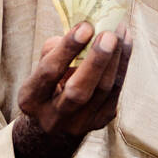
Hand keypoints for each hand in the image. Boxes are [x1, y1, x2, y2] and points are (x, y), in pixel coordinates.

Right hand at [17, 22, 132, 142]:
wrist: (51, 130)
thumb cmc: (45, 88)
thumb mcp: (37, 71)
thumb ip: (53, 51)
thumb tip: (82, 32)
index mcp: (31, 99)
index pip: (49, 72)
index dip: (67, 49)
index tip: (85, 26)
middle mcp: (54, 117)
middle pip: (79, 91)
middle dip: (97, 60)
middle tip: (109, 34)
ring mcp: (80, 123)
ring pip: (103, 91)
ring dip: (116, 58)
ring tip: (121, 31)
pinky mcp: (100, 121)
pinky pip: (116, 91)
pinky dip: (122, 64)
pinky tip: (125, 43)